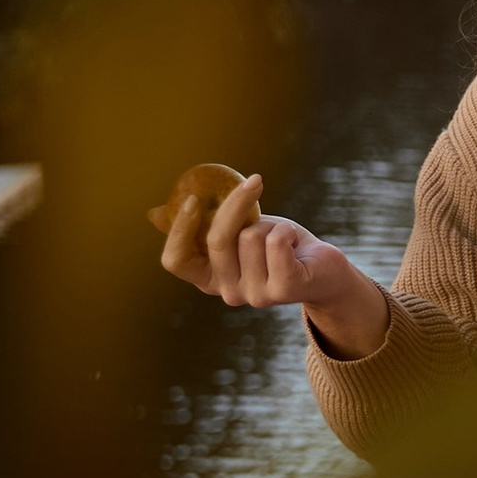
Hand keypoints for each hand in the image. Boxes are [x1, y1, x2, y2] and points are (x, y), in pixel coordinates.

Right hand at [154, 169, 390, 356]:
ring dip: (270, 225)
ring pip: (250, 236)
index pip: (175, 261)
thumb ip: (207, 224)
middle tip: (255, 182)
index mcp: (209, 278)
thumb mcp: (238, 231)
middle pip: (216, 239)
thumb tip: (153, 212)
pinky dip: (287, 231)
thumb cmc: (276, 244)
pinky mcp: (283, 289)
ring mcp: (255, 295)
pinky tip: (296, 244)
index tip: (193, 199)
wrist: (323, 267)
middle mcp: (227, 292)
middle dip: (235, 204)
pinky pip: (276, 242)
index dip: (179, 230)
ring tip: (282, 238)